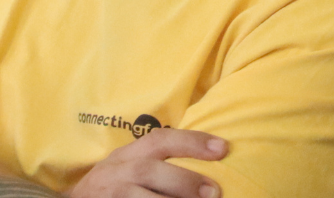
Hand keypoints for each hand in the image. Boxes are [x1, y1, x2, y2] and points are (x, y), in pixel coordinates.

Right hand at [65, 128, 227, 197]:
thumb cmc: (112, 186)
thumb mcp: (128, 166)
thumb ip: (157, 161)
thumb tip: (210, 157)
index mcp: (127, 154)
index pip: (160, 140)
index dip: (192, 141)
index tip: (222, 149)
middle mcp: (117, 172)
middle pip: (149, 170)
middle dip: (183, 180)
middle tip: (213, 191)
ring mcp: (111, 195)